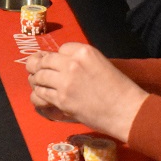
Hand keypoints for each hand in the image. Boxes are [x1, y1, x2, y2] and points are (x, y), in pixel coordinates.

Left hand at [26, 43, 148, 141]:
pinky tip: (42, 95)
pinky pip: (40, 93)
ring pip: (39, 76)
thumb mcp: (100, 64)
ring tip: (37, 83)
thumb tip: (61, 64)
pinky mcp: (61, 99)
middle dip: (38, 65)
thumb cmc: (119, 89)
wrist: (127, 111)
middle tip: (34, 70)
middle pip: (44, 61)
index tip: (56, 63)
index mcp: (84, 51)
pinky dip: (38, 94)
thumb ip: (81, 62)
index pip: (60, 49)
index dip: (57, 57)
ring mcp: (65, 82)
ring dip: (37, 80)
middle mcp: (71, 63)